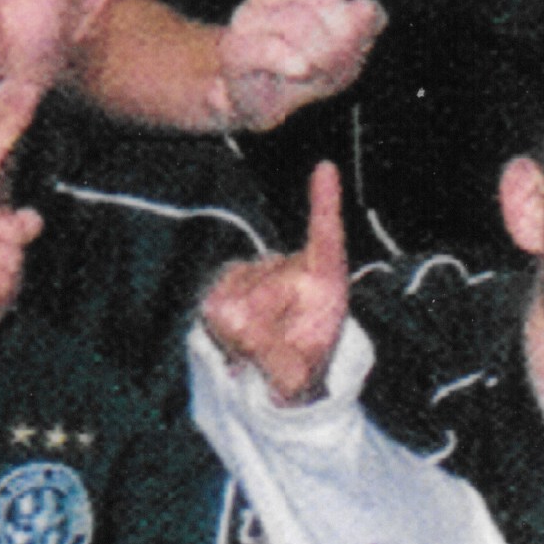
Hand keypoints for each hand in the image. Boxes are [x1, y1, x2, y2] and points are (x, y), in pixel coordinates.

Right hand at [195, 157, 353, 396]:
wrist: (277, 376)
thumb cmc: (301, 364)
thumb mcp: (299, 374)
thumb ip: (281, 364)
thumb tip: (253, 344)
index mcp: (323, 281)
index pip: (324, 238)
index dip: (325, 202)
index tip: (325, 168)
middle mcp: (290, 269)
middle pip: (260, 295)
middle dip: (263, 332)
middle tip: (277, 349)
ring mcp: (254, 275)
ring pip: (234, 304)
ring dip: (247, 334)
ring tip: (264, 343)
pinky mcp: (224, 287)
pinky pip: (218, 305)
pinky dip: (228, 332)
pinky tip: (241, 341)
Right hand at [217, 0, 380, 126]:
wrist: (266, 103)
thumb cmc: (311, 68)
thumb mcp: (351, 48)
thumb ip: (363, 25)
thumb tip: (366, 7)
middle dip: (338, 29)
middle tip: (332, 55)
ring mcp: (249, 14)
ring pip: (295, 22)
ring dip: (315, 53)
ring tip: (309, 68)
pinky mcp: (235, 46)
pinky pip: (267, 46)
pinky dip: (287, 60)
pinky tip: (297, 67)